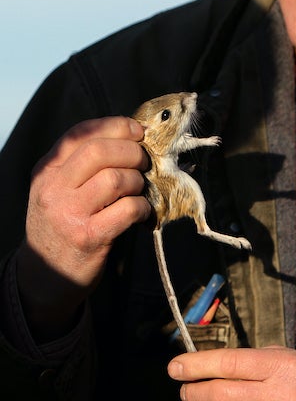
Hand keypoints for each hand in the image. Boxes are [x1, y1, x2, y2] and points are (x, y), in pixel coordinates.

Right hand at [15, 116, 150, 340]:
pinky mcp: (89, 237)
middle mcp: (53, 188)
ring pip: (116, 178)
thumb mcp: (58, 189)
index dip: (114, 126)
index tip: (136, 130)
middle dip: (131, 151)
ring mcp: (69, 213)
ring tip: (138, 190)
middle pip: (99, 151)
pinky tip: (142, 212)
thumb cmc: (61, 224)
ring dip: (137, 181)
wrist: (43, 277)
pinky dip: (142, 207)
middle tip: (143, 162)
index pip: (80, 133)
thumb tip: (130, 136)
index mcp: (47, 171)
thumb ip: (82, 164)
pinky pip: (127, 209)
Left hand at [167, 347, 295, 400]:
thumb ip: (252, 363)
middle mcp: (281, 394)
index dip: (199, 365)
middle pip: (223, 394)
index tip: (176, 366)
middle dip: (196, 391)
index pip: (231, 364)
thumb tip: (211, 369)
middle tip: (184, 388)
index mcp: (283, 366)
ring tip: (201, 397)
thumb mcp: (285, 357)